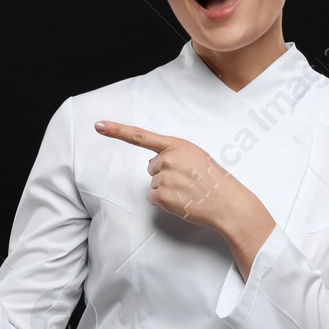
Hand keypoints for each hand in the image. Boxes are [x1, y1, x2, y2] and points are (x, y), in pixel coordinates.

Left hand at [92, 121, 263, 237]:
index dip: (117, 130)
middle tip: (188, 181)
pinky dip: (165, 203)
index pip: (141, 136)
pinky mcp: (162, 196)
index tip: (98, 125)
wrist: (229, 203)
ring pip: (153, 184)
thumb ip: (174, 154)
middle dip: (165, 175)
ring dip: (167, 190)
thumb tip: (154, 163)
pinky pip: (153, 198)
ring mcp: (165, 177)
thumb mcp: (196, 156)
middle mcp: (168, 158)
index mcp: (177, 145)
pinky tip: (183, 201)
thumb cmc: (214, 181)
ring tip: (189, 191)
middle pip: (151, 167)